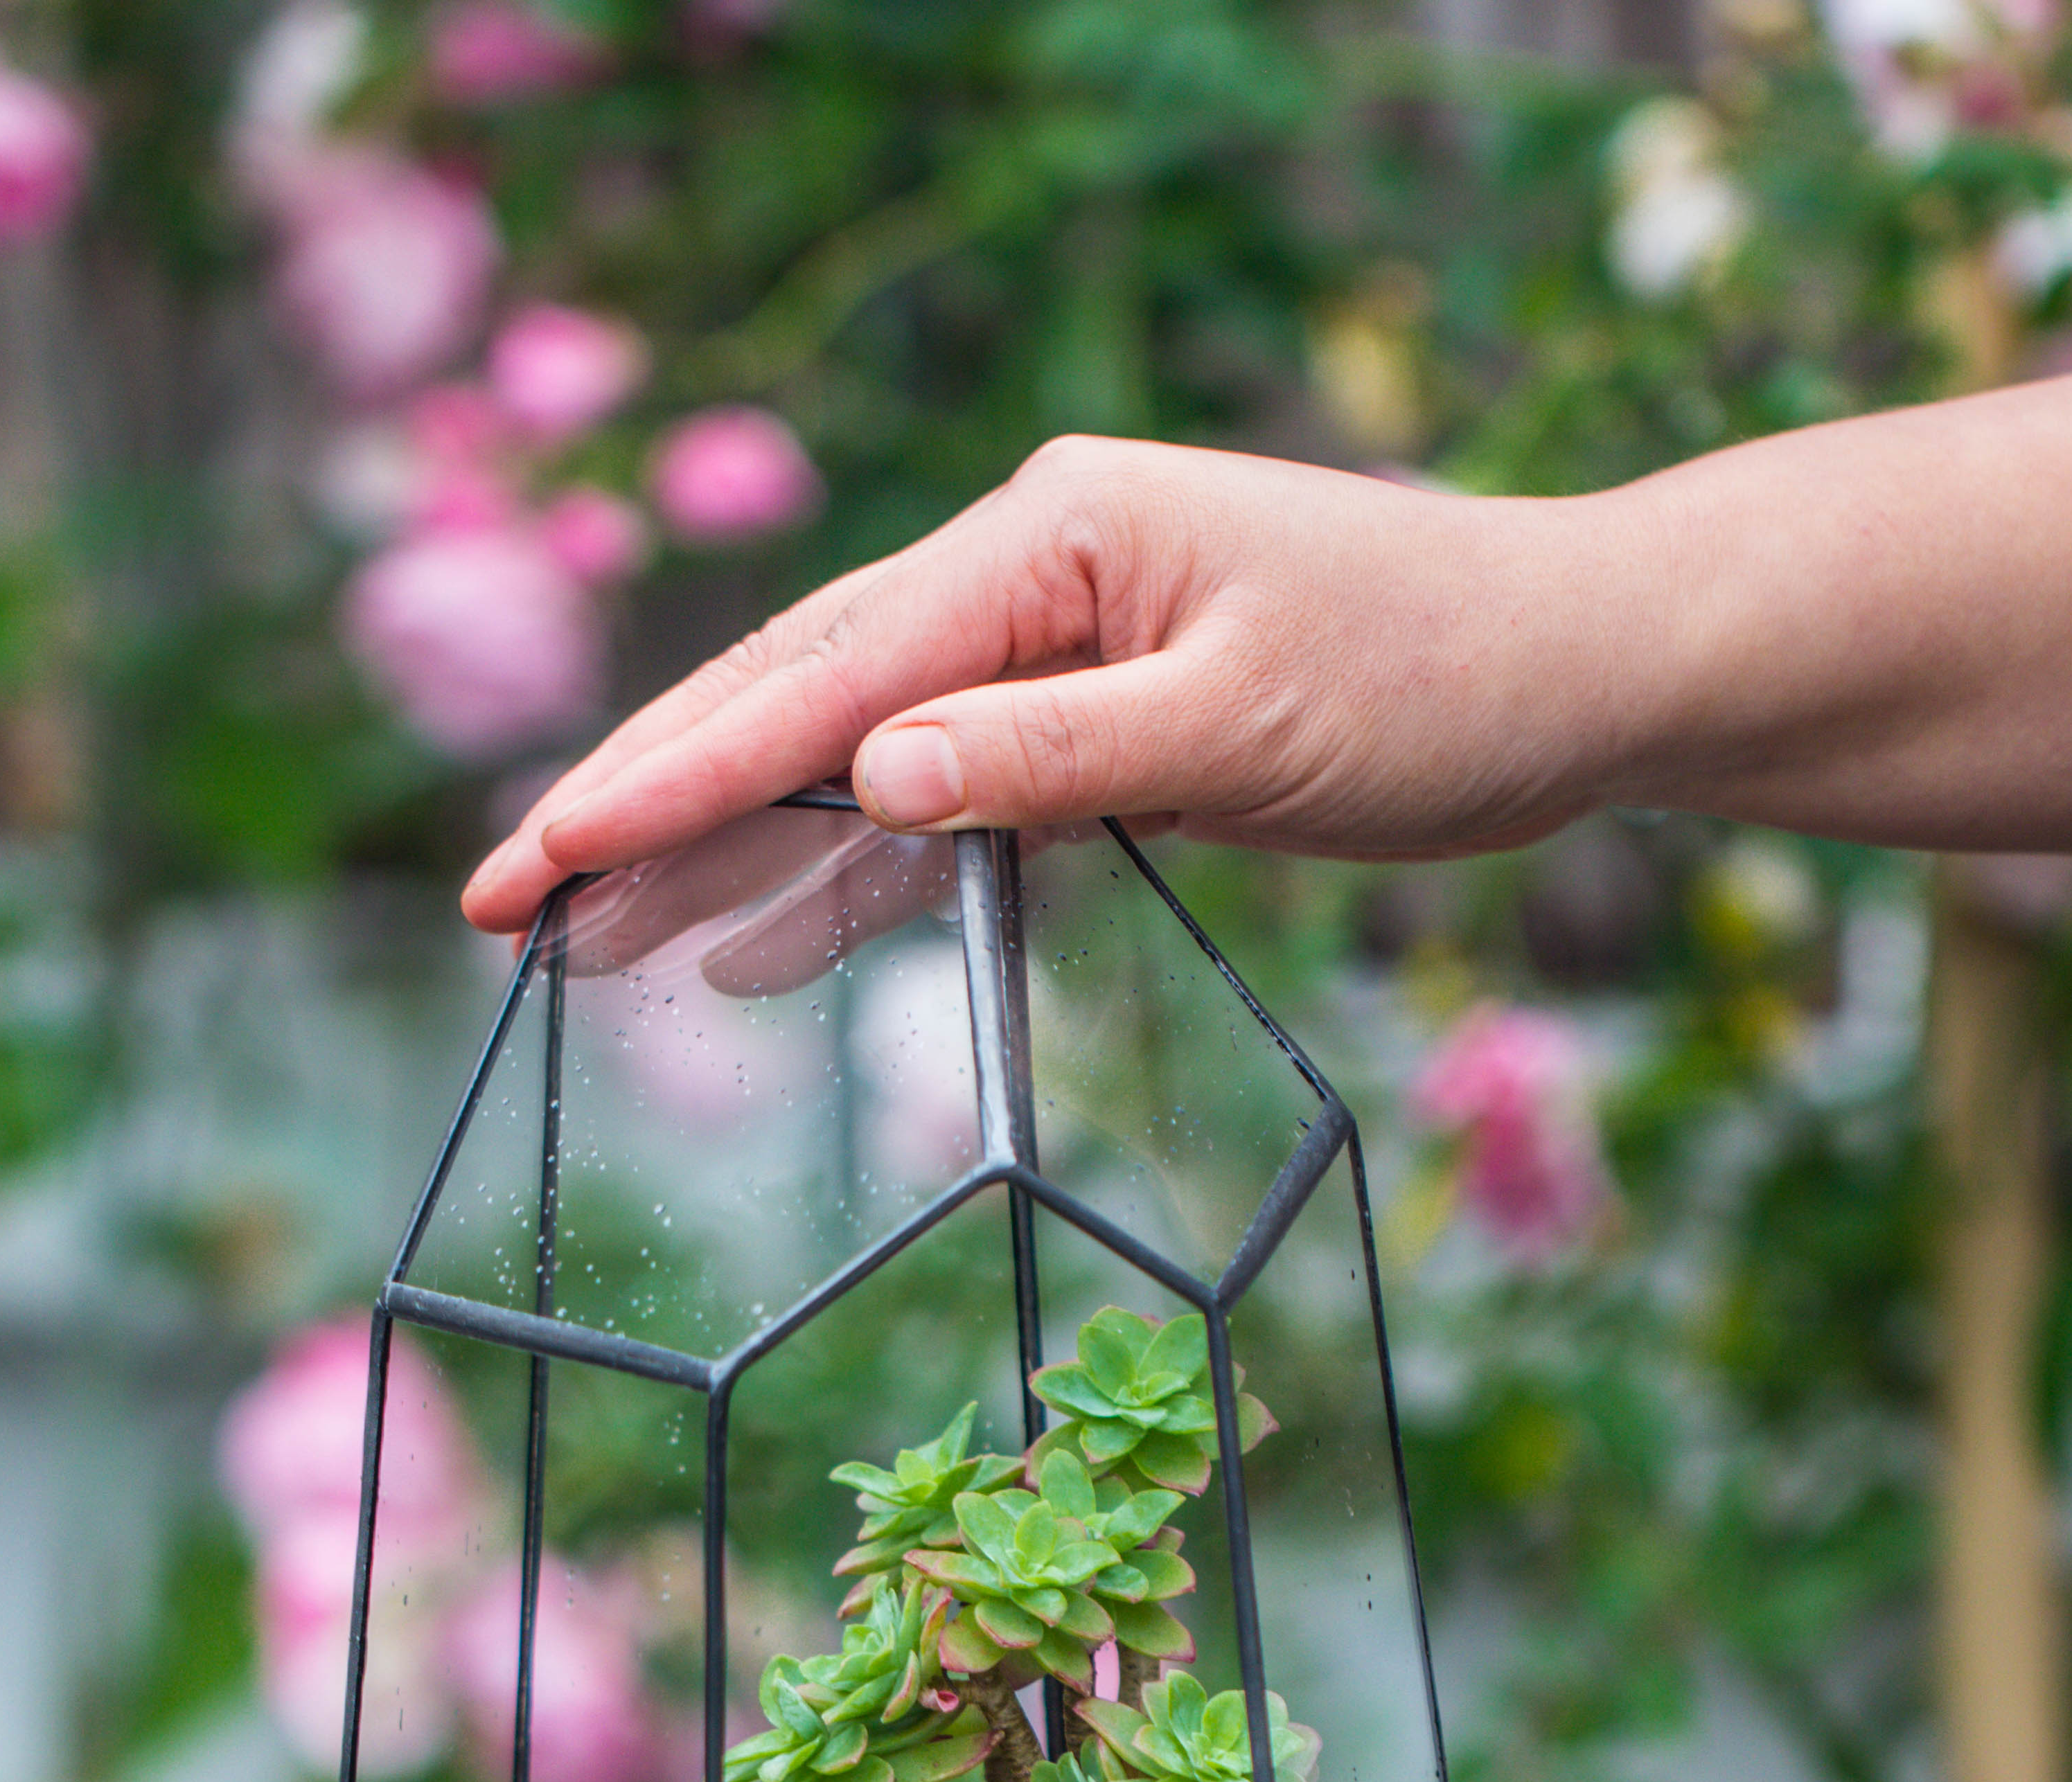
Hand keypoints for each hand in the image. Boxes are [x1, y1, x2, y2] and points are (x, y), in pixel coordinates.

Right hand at [461, 437, 1627, 930]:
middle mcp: (1025, 572)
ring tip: (582, 942)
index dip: (677, 775)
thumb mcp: (1247, 723)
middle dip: (642, 806)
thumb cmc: (1438, 677)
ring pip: (838, 759)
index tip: (553, 852)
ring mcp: (1046, 642)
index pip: (828, 677)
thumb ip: (1053, 755)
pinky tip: (753, 952)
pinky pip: (927, 810)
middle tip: (501, 901)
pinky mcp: (1082, 720)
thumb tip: (871, 783)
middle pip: (791, 700)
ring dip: (714, 854)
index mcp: (1051, 540)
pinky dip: (839, 880)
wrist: (1570, 666)